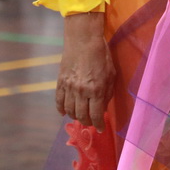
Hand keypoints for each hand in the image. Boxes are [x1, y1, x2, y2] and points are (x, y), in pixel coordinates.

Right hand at [55, 12, 114, 130]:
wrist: (83, 40)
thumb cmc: (101, 55)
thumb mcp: (111, 74)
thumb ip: (107, 92)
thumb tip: (103, 107)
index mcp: (96, 90)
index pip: (96, 115)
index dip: (98, 125)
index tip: (100, 128)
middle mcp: (81, 92)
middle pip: (82, 116)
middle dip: (87, 122)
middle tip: (91, 122)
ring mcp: (69, 88)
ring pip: (69, 111)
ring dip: (75, 117)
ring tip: (80, 116)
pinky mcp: (60, 82)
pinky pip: (58, 101)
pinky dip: (61, 109)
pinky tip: (64, 112)